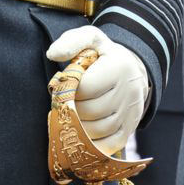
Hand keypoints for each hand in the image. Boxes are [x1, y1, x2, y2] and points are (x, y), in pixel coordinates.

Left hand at [46, 25, 150, 154]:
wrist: (131, 70)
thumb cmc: (103, 55)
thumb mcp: (90, 39)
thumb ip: (71, 42)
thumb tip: (52, 54)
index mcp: (118, 67)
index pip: (86, 88)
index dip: (70, 90)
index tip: (65, 87)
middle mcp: (129, 91)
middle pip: (91, 111)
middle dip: (72, 110)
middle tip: (64, 104)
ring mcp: (131, 112)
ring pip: (98, 130)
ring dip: (78, 128)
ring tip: (71, 117)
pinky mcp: (130, 129)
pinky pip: (109, 145)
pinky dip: (91, 144)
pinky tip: (81, 135)